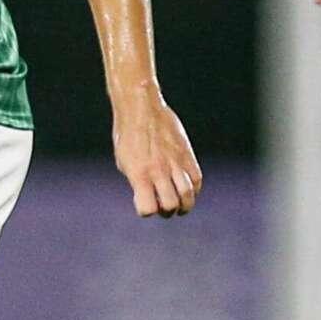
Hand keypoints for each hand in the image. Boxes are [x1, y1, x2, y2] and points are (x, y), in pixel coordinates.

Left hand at [113, 89, 201, 217]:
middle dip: (167, 211)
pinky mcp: (186, 154)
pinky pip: (196, 180)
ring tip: (180, 205)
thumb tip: (148, 197)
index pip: (148, 208)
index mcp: (139, 173)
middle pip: (171, 204)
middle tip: (164, 206)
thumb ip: (137, 181)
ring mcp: (174, 162)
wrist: (140, 108)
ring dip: (184, 205)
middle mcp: (158, 170)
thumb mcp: (124, 161)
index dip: (146, 211)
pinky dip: (193, 189)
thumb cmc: (127, 135)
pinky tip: (186, 188)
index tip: (143, 203)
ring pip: (188, 195)